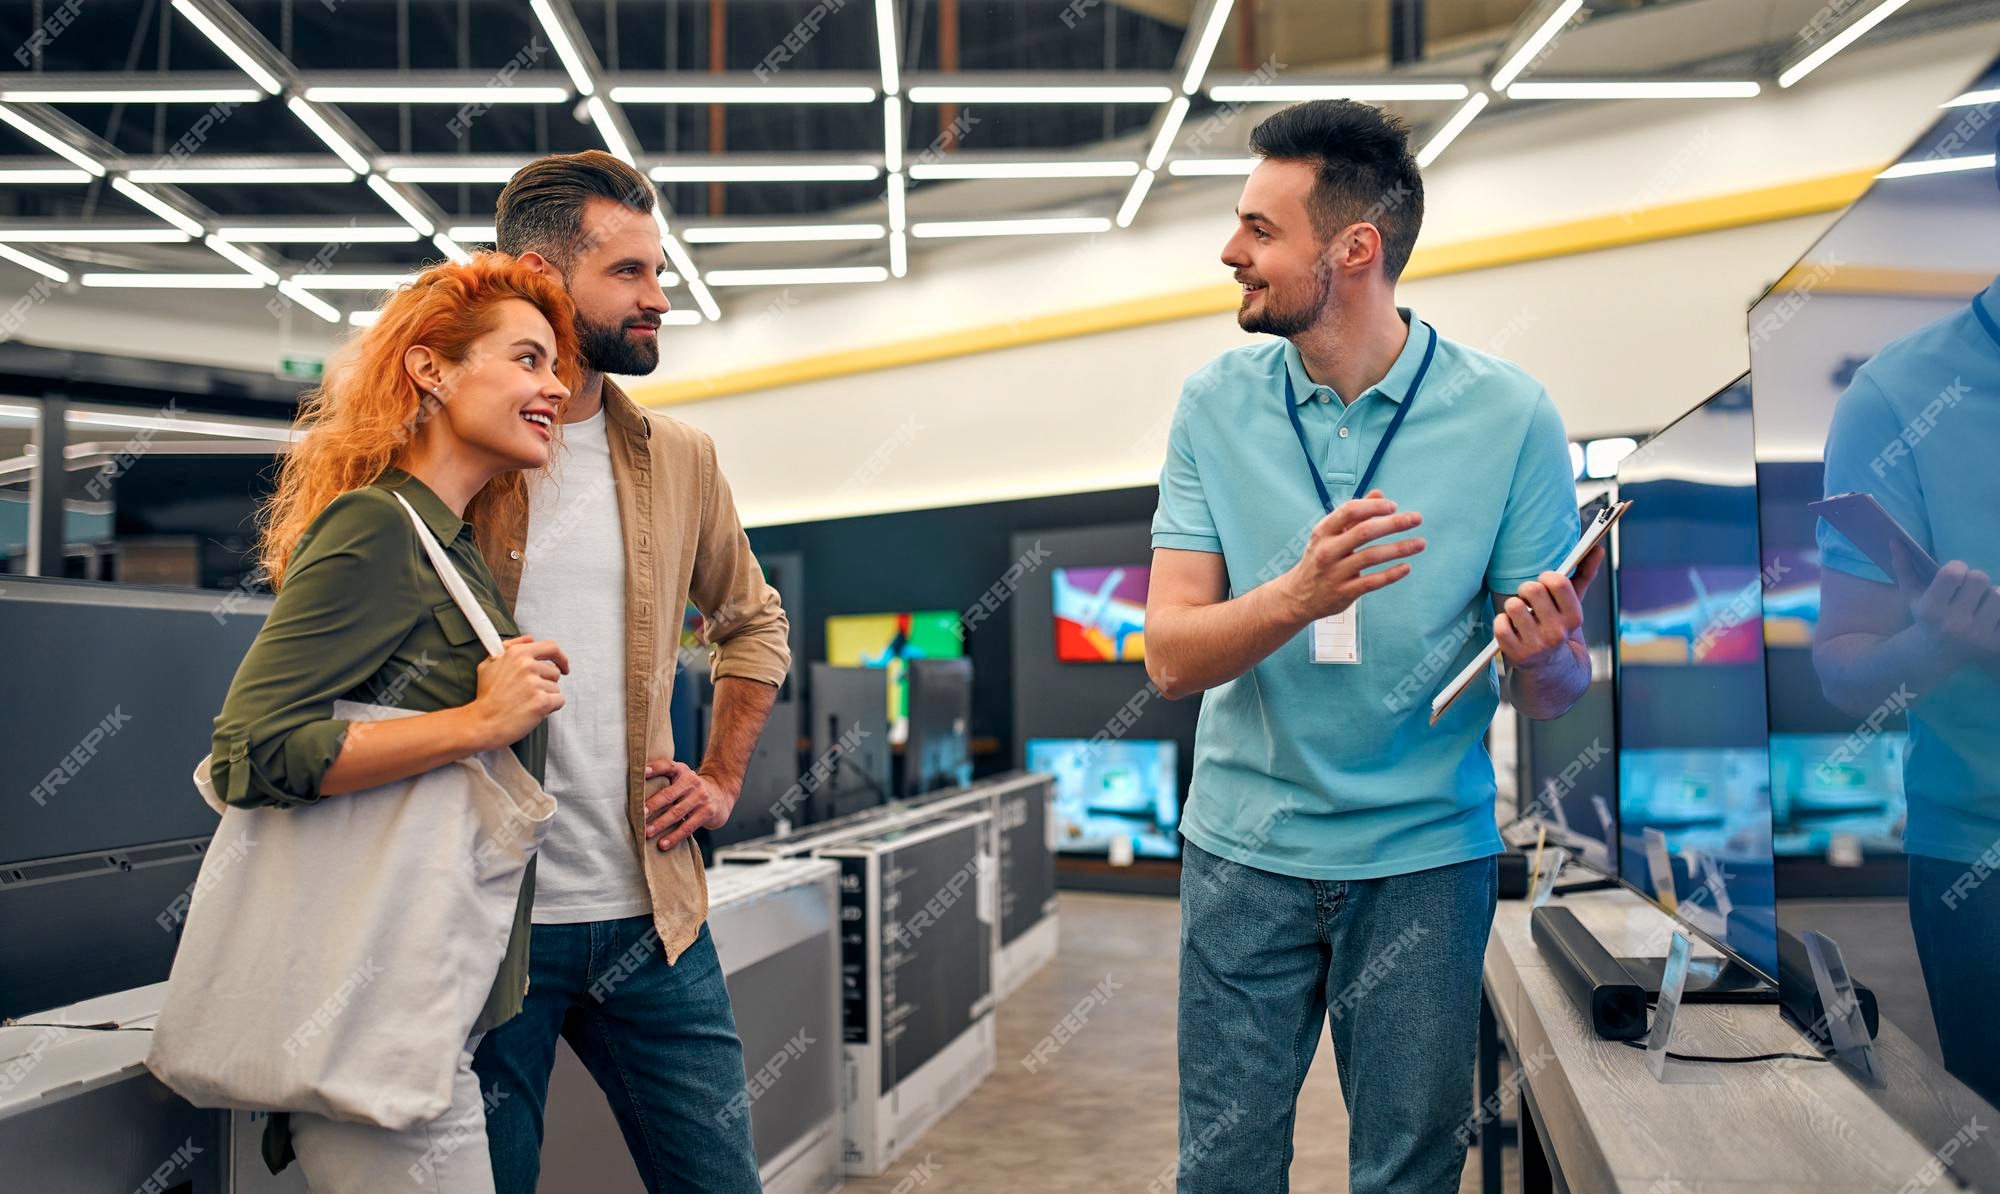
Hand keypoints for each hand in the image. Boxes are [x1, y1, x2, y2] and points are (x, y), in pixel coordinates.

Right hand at [469, 635, 567, 748]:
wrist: (482, 722)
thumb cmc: (486, 696)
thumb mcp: (490, 664)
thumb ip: (511, 647)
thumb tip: (529, 639)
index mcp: (517, 653)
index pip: (551, 647)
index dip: (560, 657)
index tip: (563, 665)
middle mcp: (527, 665)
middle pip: (554, 672)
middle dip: (545, 684)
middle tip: (527, 694)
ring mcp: (535, 683)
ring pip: (556, 688)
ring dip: (545, 697)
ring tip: (525, 703)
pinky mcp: (542, 701)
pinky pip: (559, 701)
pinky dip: (550, 708)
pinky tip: (533, 710)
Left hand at [642, 758, 735, 851]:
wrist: (721, 794)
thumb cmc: (692, 789)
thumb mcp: (681, 778)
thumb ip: (664, 780)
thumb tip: (634, 793)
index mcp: (682, 771)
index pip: (667, 766)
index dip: (654, 768)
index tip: (641, 772)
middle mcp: (692, 782)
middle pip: (669, 794)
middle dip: (653, 805)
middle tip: (640, 814)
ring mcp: (701, 798)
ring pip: (677, 813)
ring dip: (660, 824)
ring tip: (647, 833)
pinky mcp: (707, 813)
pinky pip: (688, 827)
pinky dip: (674, 837)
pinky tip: (663, 844)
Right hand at [1281, 489, 1424, 622]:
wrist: (1298, 596)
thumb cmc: (1320, 559)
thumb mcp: (1329, 535)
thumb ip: (1355, 515)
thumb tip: (1379, 494)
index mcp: (1323, 532)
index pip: (1349, 511)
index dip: (1373, 506)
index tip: (1393, 505)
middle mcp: (1328, 550)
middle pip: (1364, 532)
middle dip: (1393, 523)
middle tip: (1416, 518)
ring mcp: (1335, 573)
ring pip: (1371, 556)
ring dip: (1399, 548)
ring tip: (1420, 543)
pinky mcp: (1344, 592)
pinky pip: (1372, 582)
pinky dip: (1391, 574)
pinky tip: (1406, 567)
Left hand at [1495, 545, 1601, 668]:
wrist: (1551, 671)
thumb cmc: (1559, 628)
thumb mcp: (1573, 605)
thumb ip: (1584, 574)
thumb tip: (1597, 548)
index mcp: (1574, 617)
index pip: (1558, 581)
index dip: (1546, 578)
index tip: (1545, 585)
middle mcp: (1557, 633)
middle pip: (1532, 589)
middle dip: (1527, 589)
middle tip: (1529, 600)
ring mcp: (1536, 645)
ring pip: (1512, 605)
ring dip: (1513, 606)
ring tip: (1520, 615)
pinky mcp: (1515, 654)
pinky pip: (1499, 624)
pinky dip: (1501, 622)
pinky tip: (1510, 628)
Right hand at [1896, 548, 1999, 663]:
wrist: (1935, 654)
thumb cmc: (1924, 616)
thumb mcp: (1911, 594)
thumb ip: (1904, 566)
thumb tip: (1895, 539)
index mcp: (1932, 610)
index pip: (1955, 572)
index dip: (1957, 568)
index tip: (1953, 575)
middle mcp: (1955, 624)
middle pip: (1980, 578)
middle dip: (1974, 580)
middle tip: (1967, 589)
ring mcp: (1978, 635)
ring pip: (1998, 594)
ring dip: (1991, 594)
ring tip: (1979, 603)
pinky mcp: (1995, 644)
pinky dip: (1999, 610)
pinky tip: (1989, 616)